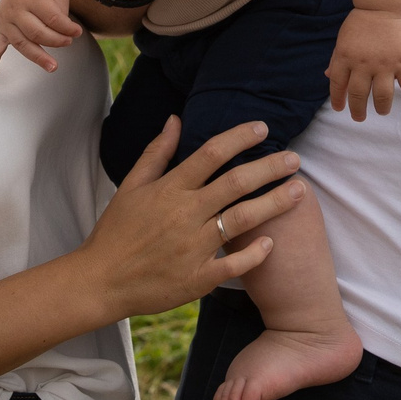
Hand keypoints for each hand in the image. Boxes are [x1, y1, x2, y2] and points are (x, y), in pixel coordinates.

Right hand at [0, 0, 81, 77]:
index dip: (67, 27)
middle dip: (56, 40)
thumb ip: (60, 11)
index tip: (78, 32)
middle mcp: (15, 9)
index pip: (51, 17)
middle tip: (69, 42)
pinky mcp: (0, 29)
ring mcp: (5, 20)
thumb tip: (65, 33)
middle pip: (36, 32)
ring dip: (37, 56)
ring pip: (21, 43)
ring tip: (52, 66)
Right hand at [76, 118, 303, 319]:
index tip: (263, 128)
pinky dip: (254, 254)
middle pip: (235, 183)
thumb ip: (157, 152)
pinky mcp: (197, 278)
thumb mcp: (131, 186)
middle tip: (295, 159)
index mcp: (170, 189)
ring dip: (274, 203)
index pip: (211, 154)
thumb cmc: (116, 231)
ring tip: (299, 191)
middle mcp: (185, 214)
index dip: (239, 137)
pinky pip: (233, 265)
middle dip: (269, 168)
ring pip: (242, 220)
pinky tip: (271, 242)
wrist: (101, 280)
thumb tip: (176, 119)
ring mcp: (193, 247)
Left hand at [327, 8, 400, 120]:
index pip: (337, 84)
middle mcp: (364, 64)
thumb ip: (337, 58)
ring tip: (381, 111)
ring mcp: (385, 65)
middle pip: (358, 94)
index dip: (337, 99)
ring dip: (381, 108)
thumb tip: (327, 77)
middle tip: (359, 117)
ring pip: (382, 96)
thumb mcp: (343, 38)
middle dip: (357, 110)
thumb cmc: (363, 21)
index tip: (339, 108)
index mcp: (345, 57)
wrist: (385, 4)